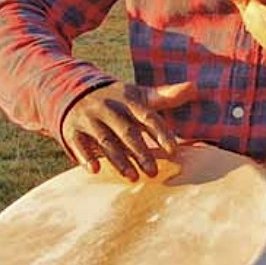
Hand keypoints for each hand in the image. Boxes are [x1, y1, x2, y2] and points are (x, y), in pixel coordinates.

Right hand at [60, 80, 192, 180]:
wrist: (71, 89)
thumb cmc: (115, 99)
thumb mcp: (138, 95)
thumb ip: (165, 96)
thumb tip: (194, 87)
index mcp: (128, 101)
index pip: (148, 117)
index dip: (161, 133)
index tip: (174, 150)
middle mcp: (109, 108)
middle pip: (127, 131)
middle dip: (141, 152)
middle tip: (153, 172)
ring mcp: (89, 118)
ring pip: (105, 140)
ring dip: (118, 159)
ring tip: (132, 177)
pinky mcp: (72, 129)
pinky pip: (78, 144)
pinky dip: (85, 156)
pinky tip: (94, 170)